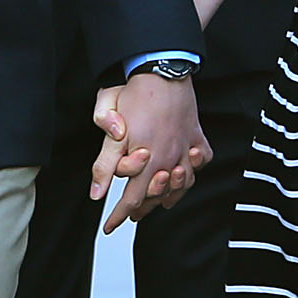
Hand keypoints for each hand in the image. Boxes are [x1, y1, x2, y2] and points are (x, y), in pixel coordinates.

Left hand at [89, 75, 210, 233]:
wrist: (162, 70)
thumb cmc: (133, 95)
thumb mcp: (108, 129)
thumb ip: (104, 164)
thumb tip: (96, 193)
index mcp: (147, 159)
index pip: (133, 199)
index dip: (120, 215)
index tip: (110, 227)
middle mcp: (169, 158)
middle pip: (158, 195)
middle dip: (143, 208)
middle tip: (130, 215)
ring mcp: (185, 147)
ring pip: (182, 183)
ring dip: (169, 195)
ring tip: (159, 202)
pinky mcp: (196, 135)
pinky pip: (201, 161)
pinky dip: (193, 171)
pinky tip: (183, 174)